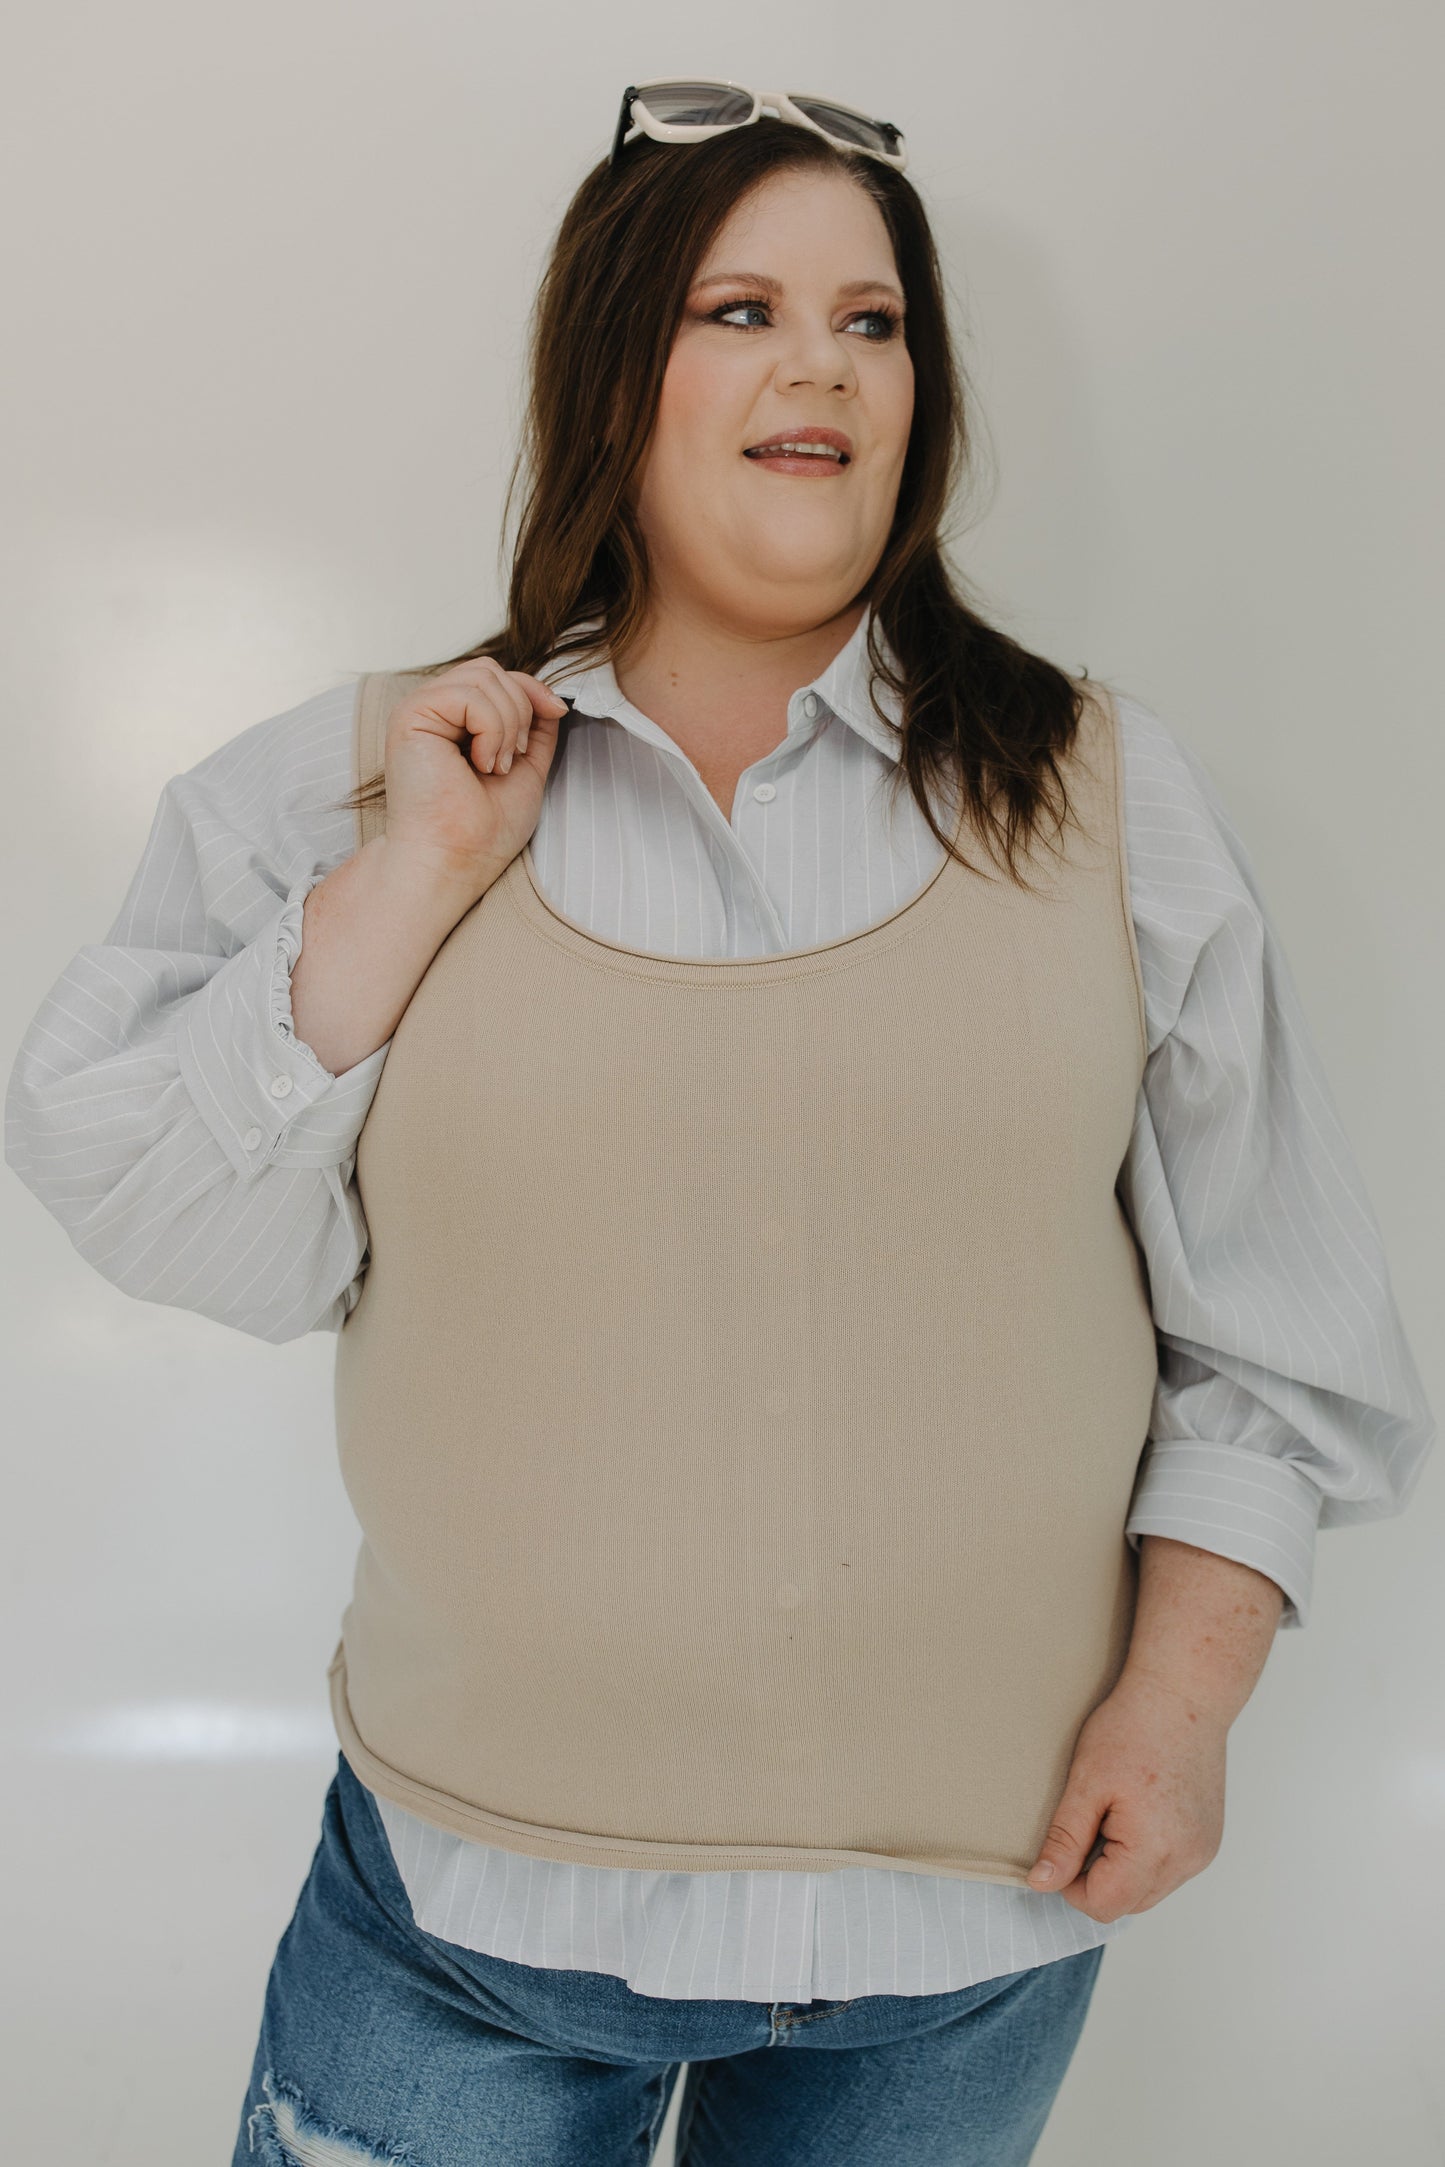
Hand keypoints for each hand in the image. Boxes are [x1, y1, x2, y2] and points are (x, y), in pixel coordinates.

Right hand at [380, 657, 569, 890]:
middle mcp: (433, 710)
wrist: (454, 861)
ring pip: (484, 676)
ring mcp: (418, 710)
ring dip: (507, 724)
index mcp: (454, 721)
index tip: (555, 714)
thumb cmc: (482, 830)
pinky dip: (491, 729)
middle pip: (492, 670)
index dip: (532, 691)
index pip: (498, 677)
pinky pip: (470, 694)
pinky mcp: (410, 716)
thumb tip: (551, 697)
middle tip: (510, 761)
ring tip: (494, 767)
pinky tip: (480, 764)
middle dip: (520, 710)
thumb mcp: (525, 768)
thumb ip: (535, 730)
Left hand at [1024, 1665, 1227, 1920]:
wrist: (1183, 1693)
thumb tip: (1041, 1884)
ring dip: (1123, 1869)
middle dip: (1098, 1876)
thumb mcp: (1086, 1784)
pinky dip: (1147, 1856)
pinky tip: (1139, 1814)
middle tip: (1089, 1821)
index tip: (1064, 1844)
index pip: (1103, 1905)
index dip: (1071, 1884)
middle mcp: (1187, 1860)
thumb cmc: (1132, 1728)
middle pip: (1128, 1904)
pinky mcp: (1209, 1840)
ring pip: (1149, 1890)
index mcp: (1154, 1850)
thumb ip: (1064, 1841)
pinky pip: (1170, 1869)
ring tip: (1115, 1813)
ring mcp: (1203, 1852)